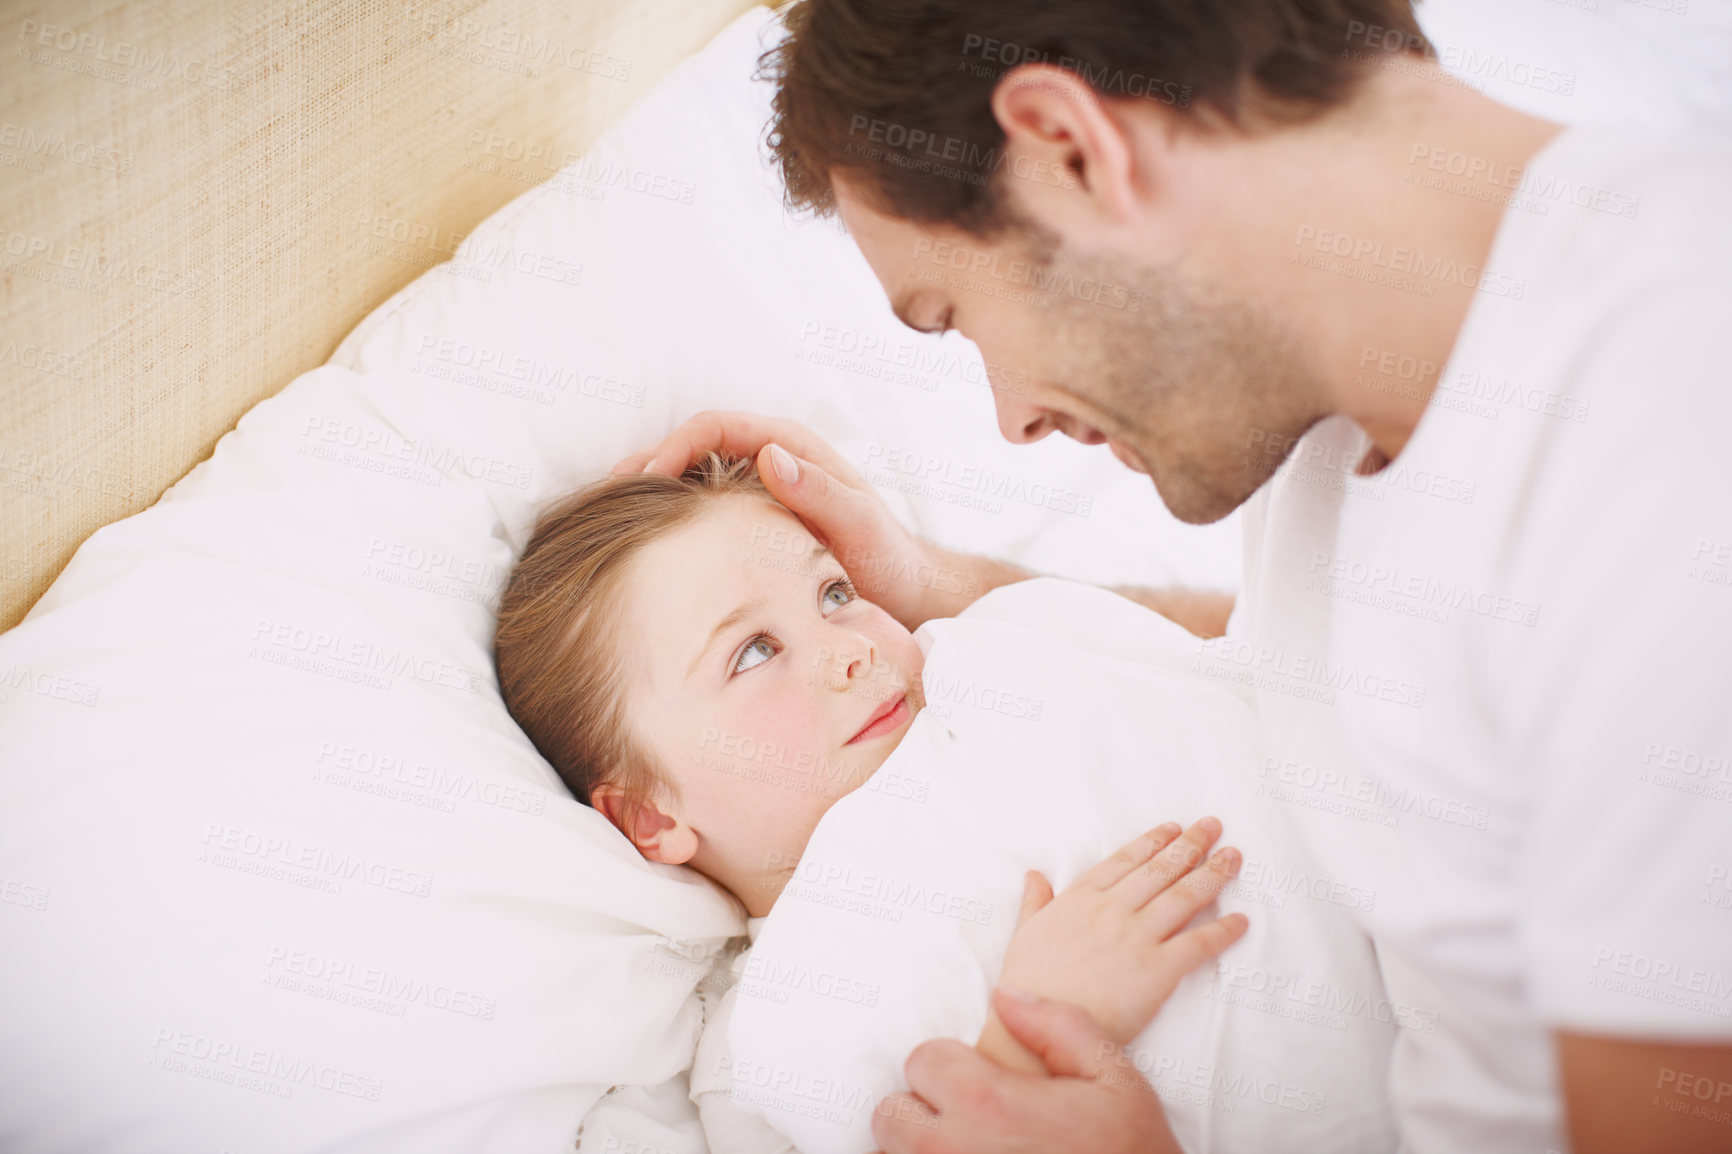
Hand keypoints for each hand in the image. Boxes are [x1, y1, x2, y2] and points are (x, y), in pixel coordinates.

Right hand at [612, 410, 980, 627]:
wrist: (907, 595)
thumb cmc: (888, 560)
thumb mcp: (859, 526)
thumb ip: (821, 492)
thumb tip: (770, 457)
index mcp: (792, 448)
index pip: (715, 427)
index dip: (673, 445)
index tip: (646, 479)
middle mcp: (770, 462)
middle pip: (691, 445)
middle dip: (646, 463)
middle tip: (607, 496)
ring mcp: (758, 492)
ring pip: (690, 477)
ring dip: (651, 491)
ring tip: (612, 519)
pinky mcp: (752, 523)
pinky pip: (702, 509)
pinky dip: (670, 519)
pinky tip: (647, 545)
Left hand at [872, 987, 1179, 1153]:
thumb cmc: (1132, 1150)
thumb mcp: (1113, 1076)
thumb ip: (1056, 1026)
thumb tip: (1005, 996)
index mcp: (988, 1103)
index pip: (922, 1061)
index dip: (950, 1064)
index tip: (980, 1079)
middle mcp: (954, 1150)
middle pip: (891, 1114)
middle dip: (922, 1108)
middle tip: (967, 1115)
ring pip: (897, 1153)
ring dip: (922, 1145)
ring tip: (968, 1143)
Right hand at [979, 819, 1246, 1064]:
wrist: (1037, 1027)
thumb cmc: (1028, 985)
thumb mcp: (1025, 933)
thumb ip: (1034, 902)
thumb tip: (1034, 875)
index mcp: (1080, 898)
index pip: (1126, 860)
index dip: (1154, 841)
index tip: (1174, 827)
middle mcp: (1112, 910)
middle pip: (1161, 870)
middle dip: (1191, 845)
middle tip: (1214, 827)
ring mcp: (1136, 939)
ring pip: (1183, 898)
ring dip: (1212, 874)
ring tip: (1234, 858)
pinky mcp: (1156, 972)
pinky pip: (1197, 945)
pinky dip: (1222, 931)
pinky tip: (1240, 920)